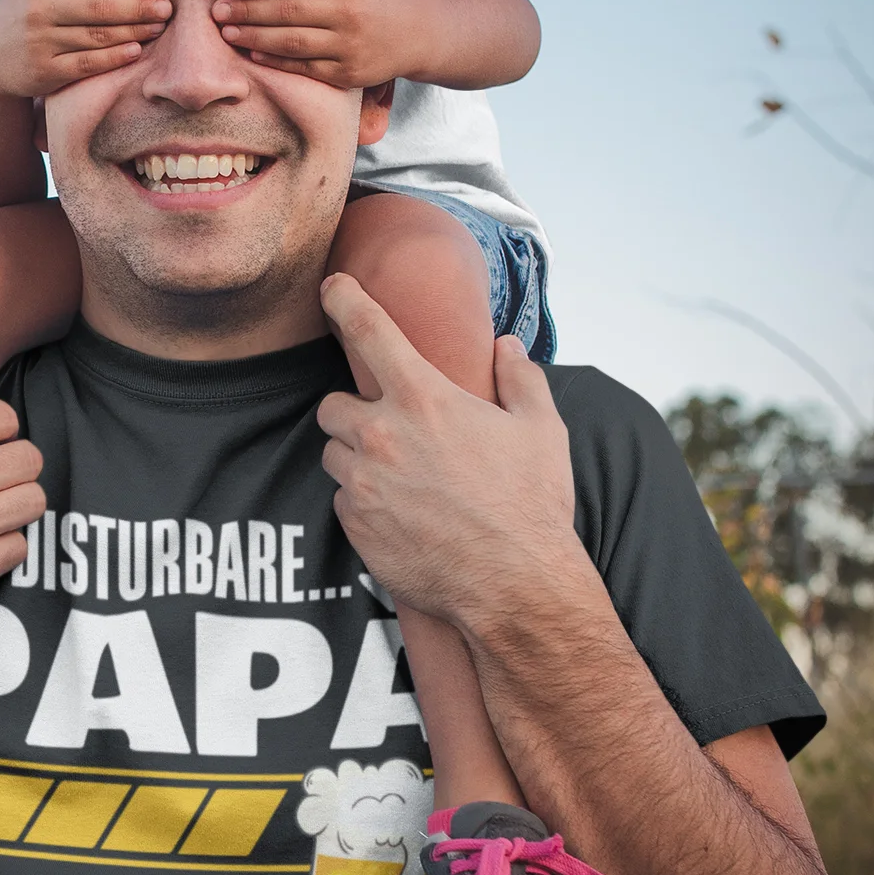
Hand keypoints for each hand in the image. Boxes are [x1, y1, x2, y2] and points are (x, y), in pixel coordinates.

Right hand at [0, 0, 170, 98]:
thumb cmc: (19, 11)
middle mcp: (38, 11)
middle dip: (136, 7)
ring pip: (96, 36)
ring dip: (132, 31)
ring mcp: (41, 43)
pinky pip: (86, 63)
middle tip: (166, 7)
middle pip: (97, 7)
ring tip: (158, 27)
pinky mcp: (45, 72)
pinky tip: (135, 50)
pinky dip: (113, 58)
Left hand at [210, 0, 423, 86]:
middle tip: (217, 11)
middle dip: (249, 11)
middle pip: (289, 12)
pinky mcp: (346, 74)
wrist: (416, 35)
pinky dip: (276, 62)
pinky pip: (304, 68)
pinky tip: (252, 54)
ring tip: (226, 33)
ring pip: (293, 42)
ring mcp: (348, 46)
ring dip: (254, 38)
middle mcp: (349, 14)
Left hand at [316, 274, 587, 631]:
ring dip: (357, 458)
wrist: (516, 587)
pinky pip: (342, 501)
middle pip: (332, 404)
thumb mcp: (542, 430)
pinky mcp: (355, 526)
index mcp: (424, 398)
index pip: (368, 329)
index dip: (344, 300)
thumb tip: (507, 346)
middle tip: (391, 431)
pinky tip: (403, 515)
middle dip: (354, 412)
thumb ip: (520, 378)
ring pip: (334, 454)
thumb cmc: (532, 505)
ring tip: (403, 479)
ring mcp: (363, 483)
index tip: (331, 288)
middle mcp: (382, 435)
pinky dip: (363, 502)